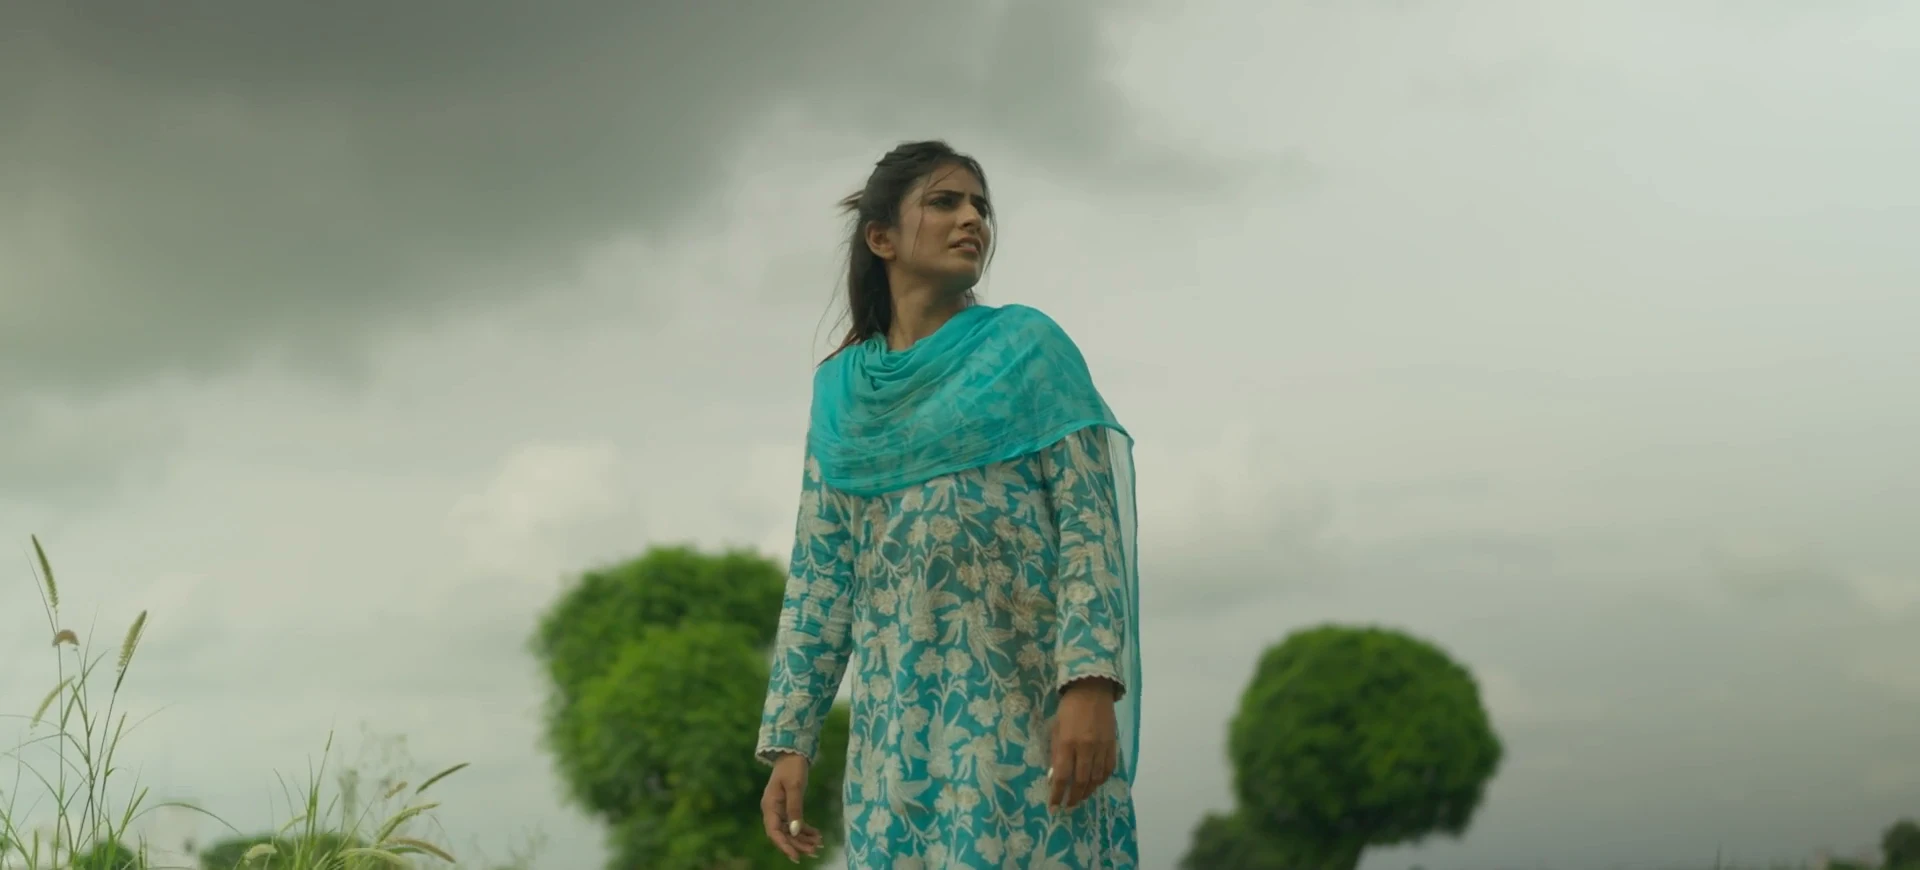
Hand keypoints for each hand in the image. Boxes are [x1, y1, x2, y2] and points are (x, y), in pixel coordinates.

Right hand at [761, 753, 823, 861]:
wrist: (793, 753)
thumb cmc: (792, 767)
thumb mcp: (795, 787)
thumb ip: (795, 809)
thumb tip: (795, 831)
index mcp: (769, 806)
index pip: (774, 832)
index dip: (784, 845)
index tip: (796, 856)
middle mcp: (772, 810)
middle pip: (783, 834)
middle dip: (798, 844)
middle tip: (815, 851)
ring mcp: (780, 809)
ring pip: (790, 830)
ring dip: (803, 839)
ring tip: (819, 845)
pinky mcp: (788, 807)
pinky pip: (795, 823)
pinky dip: (805, 830)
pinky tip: (817, 835)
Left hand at [1049, 677, 1119, 810]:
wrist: (1092, 689)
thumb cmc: (1068, 708)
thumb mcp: (1056, 729)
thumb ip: (1056, 753)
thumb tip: (1055, 777)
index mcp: (1068, 743)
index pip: (1062, 776)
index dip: (1057, 794)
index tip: (1053, 806)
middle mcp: (1086, 748)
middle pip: (1081, 781)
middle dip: (1073, 797)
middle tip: (1068, 806)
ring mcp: (1101, 747)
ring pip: (1096, 778)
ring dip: (1087, 791)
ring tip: (1080, 798)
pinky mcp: (1113, 745)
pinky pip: (1108, 769)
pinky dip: (1101, 780)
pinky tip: (1095, 784)